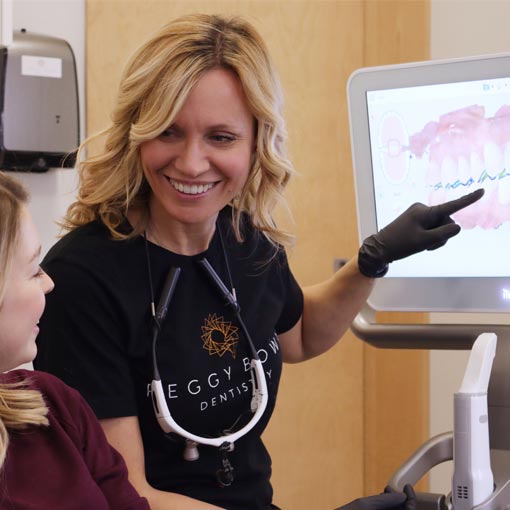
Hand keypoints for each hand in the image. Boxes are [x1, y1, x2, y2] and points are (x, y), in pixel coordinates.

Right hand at [335, 484, 415, 509]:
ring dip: (393, 504)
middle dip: (400, 500)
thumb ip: (384, 501)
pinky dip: (385, 508)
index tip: (407, 487)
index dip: (411, 498)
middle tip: (391, 489)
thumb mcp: (363, 506)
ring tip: (384, 492)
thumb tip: (401, 495)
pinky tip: (379, 501)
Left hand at [358, 188, 483, 277]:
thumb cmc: (400, 245)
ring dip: (435, 238)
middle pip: (445, 221)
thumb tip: (457, 226)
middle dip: (441, 235)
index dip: (467, 200)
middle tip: (427, 246)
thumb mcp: (424, 242)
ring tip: (422, 246)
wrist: (380, 248)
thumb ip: (443, 234)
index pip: (450, 206)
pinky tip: (420, 243)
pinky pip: (431, 228)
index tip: (482, 191)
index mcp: (424, 211)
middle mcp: (422, 209)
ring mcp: (418, 214)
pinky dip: (429, 237)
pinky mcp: (416, 220)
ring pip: (439, 226)